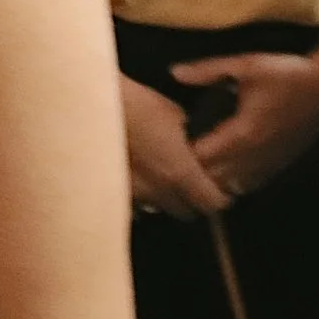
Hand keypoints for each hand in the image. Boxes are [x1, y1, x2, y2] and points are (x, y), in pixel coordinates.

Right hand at [122, 74, 224, 220]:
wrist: (97, 107)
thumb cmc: (138, 105)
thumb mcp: (175, 115)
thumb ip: (190, 139)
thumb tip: (192, 146)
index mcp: (181, 172)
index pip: (211, 202)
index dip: (220, 198)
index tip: (221, 191)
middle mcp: (159, 191)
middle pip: (186, 212)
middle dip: (193, 201)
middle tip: (194, 185)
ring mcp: (136, 195)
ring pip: (159, 209)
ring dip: (166, 200)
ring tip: (163, 181)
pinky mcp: (115, 191)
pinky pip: (136, 205)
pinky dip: (143, 197)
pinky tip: (141, 181)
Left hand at [170, 48, 318, 209]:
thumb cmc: (288, 72)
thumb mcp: (246, 65)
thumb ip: (208, 71)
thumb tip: (174, 72)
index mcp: (241, 134)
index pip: (200, 159)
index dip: (182, 154)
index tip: (170, 141)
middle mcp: (254, 156)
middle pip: (213, 180)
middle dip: (194, 171)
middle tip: (181, 154)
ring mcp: (269, 164)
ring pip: (232, 188)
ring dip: (214, 179)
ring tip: (201, 163)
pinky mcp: (280, 165)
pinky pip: (250, 185)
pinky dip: (234, 181)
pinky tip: (227, 167)